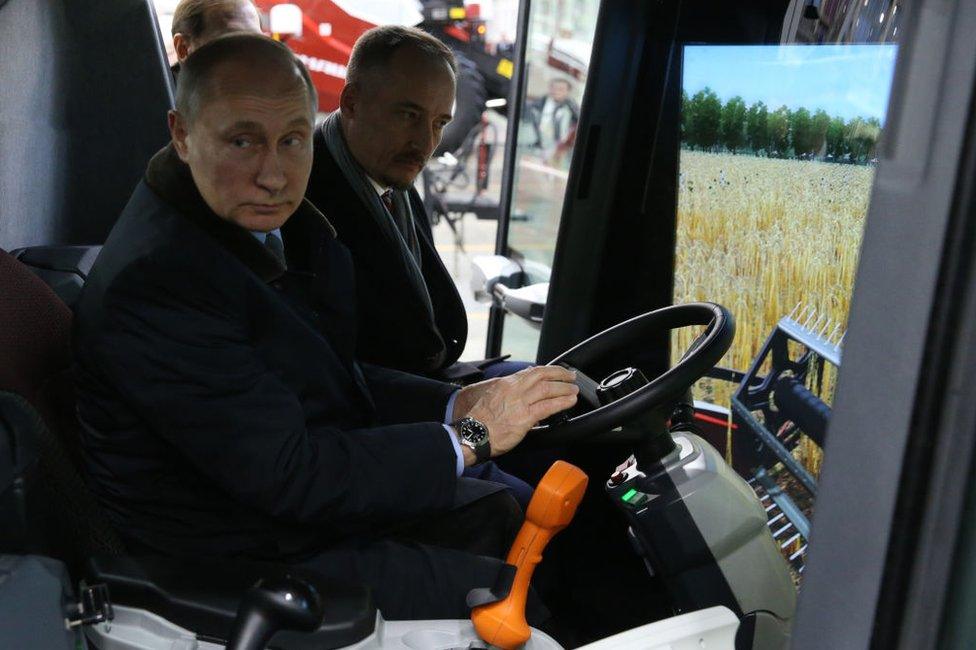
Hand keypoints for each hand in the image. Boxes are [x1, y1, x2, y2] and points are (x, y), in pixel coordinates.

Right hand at [456, 366, 578, 459]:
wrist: (473, 434)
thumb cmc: (479, 421)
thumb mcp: (492, 398)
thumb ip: (509, 393)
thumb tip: (523, 392)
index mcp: (506, 383)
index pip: (531, 371)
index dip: (547, 370)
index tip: (556, 371)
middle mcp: (514, 389)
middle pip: (542, 375)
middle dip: (560, 374)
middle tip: (571, 377)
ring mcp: (520, 402)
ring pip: (548, 388)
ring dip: (564, 388)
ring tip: (573, 390)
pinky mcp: (525, 417)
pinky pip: (549, 406)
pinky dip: (562, 402)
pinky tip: (570, 402)